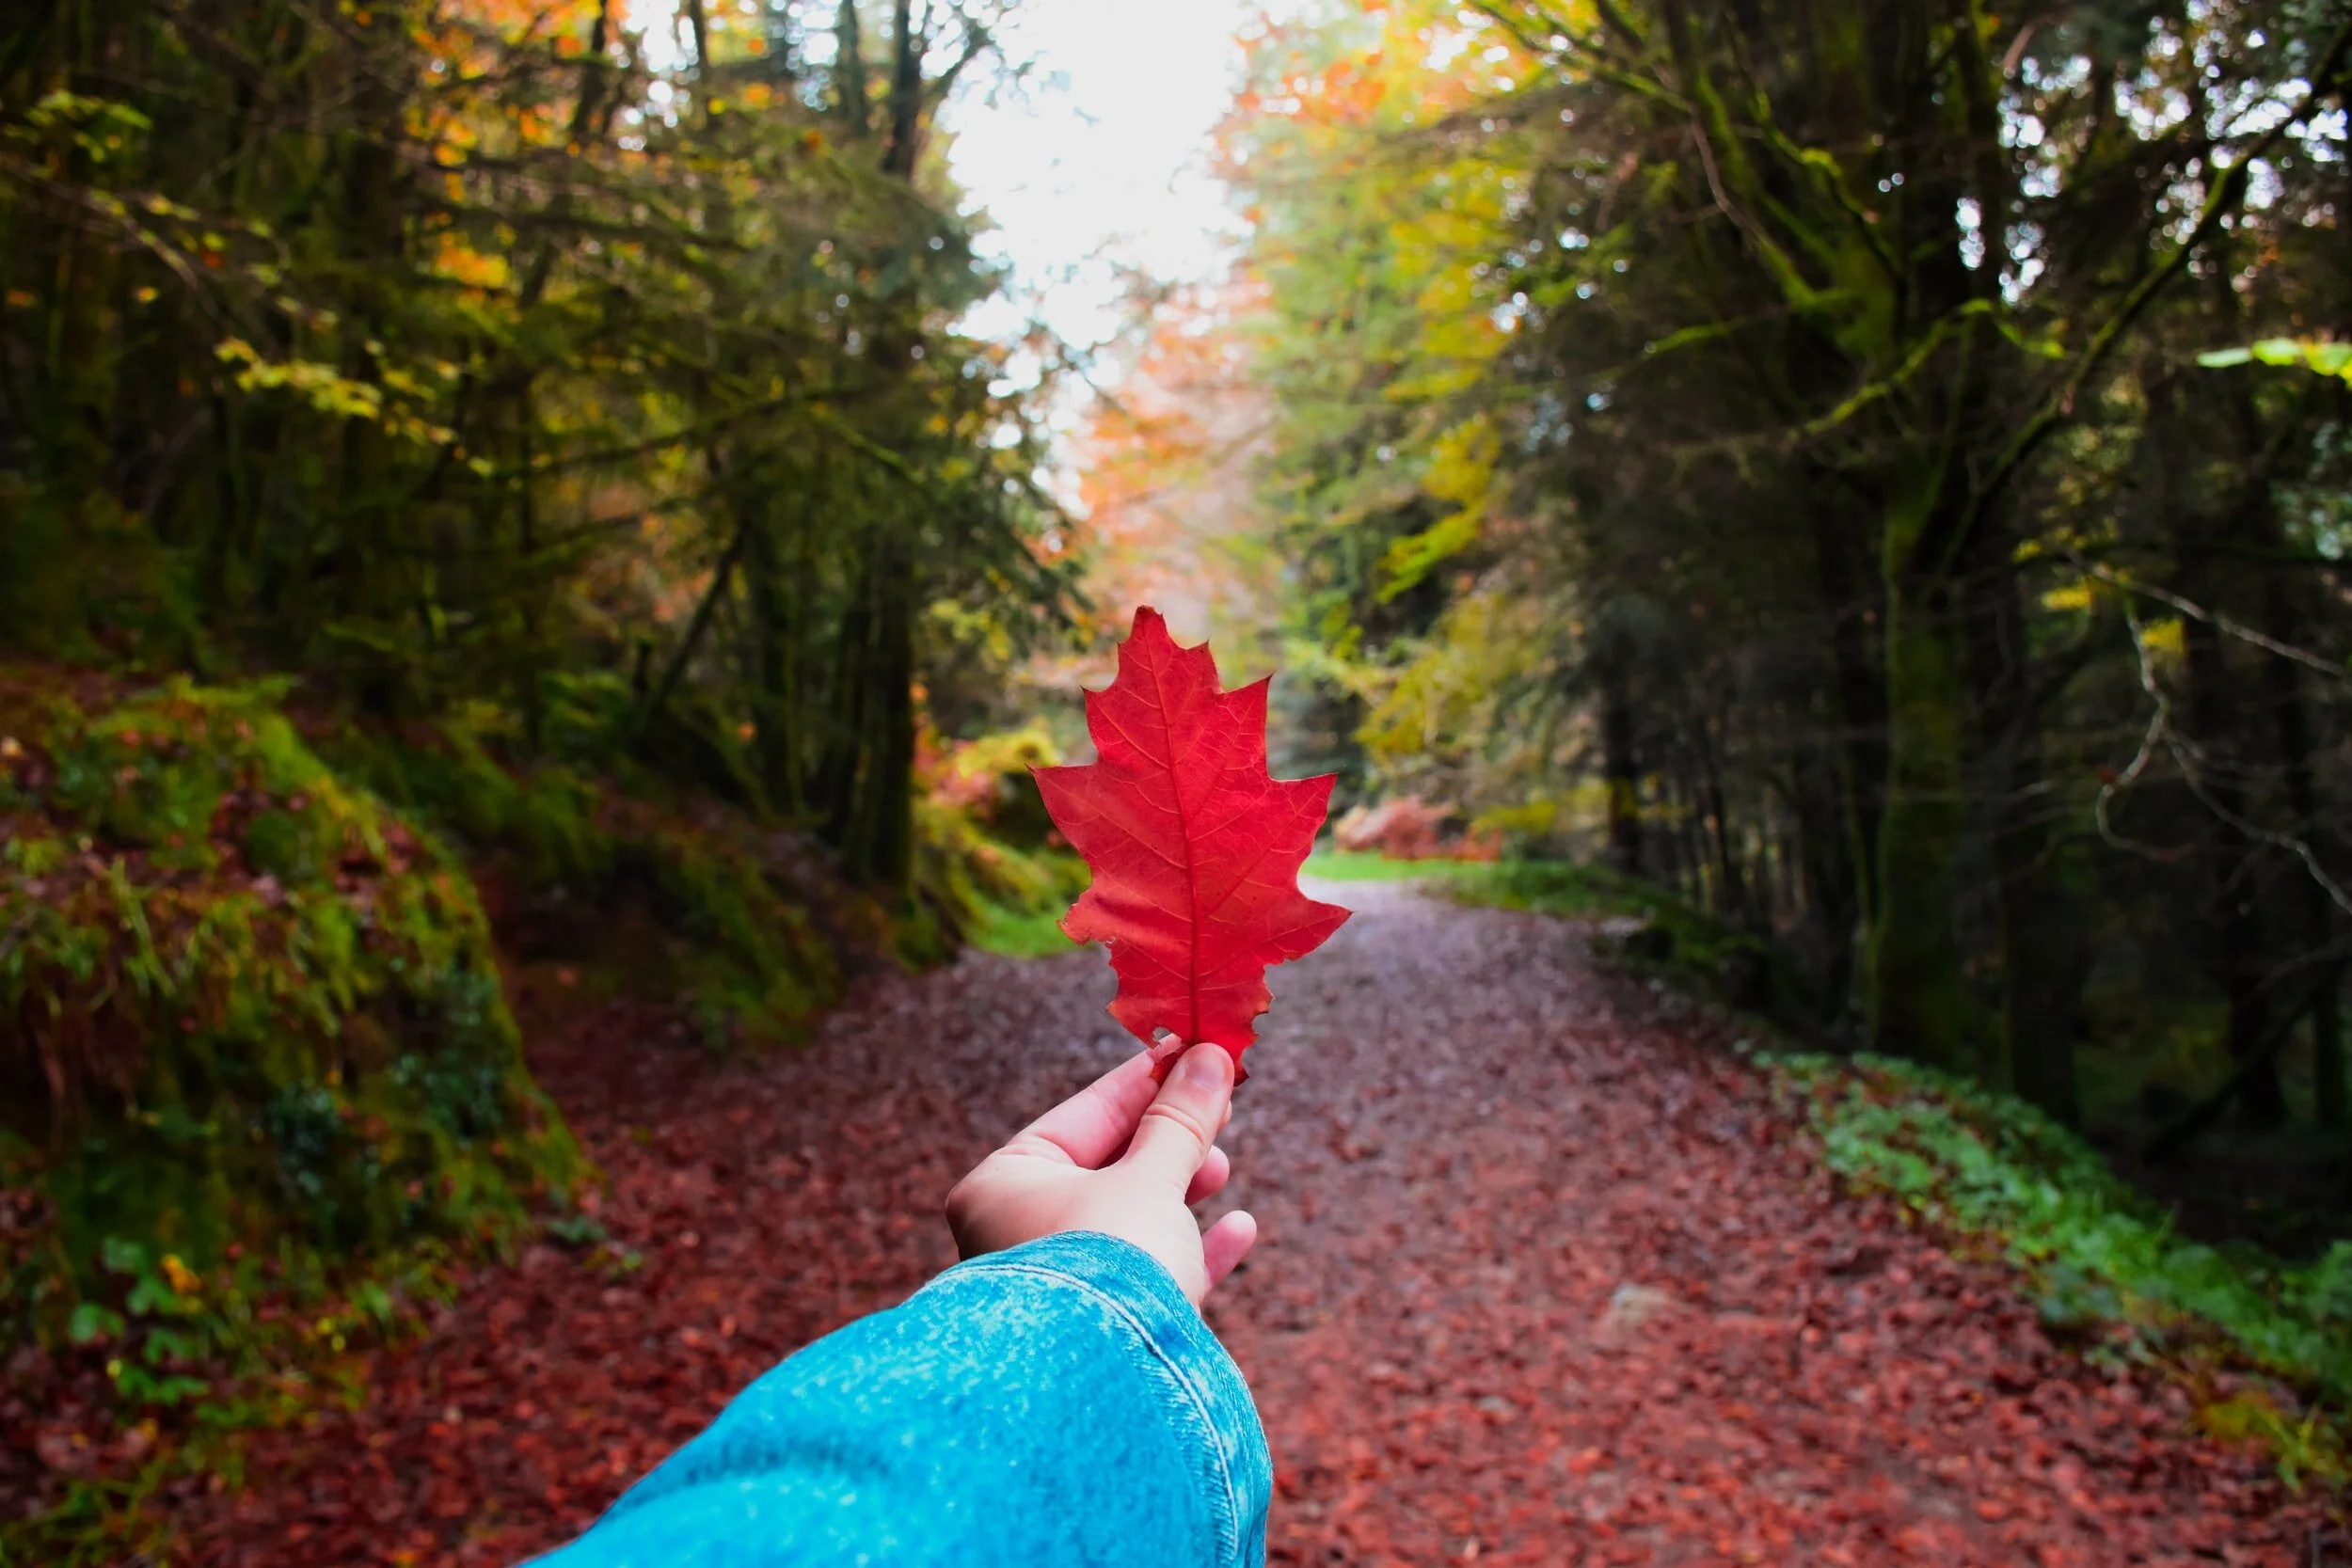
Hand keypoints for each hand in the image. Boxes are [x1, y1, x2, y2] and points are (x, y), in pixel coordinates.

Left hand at [945, 1043, 1258, 1305]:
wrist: (1106, 1388)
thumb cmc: (1109, 1265)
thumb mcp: (1150, 1178)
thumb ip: (1180, 1120)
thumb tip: (1209, 1057)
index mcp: (1003, 1185)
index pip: (1083, 1115)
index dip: (1145, 1081)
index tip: (1194, 1051)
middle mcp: (1017, 1235)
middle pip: (1107, 1166)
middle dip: (1168, 1137)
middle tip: (1221, 1100)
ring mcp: (1059, 1285)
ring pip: (1128, 1221)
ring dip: (1182, 1190)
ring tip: (1221, 1165)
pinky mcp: (1100, 1329)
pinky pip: (1149, 1278)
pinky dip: (1193, 1251)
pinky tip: (1240, 1230)